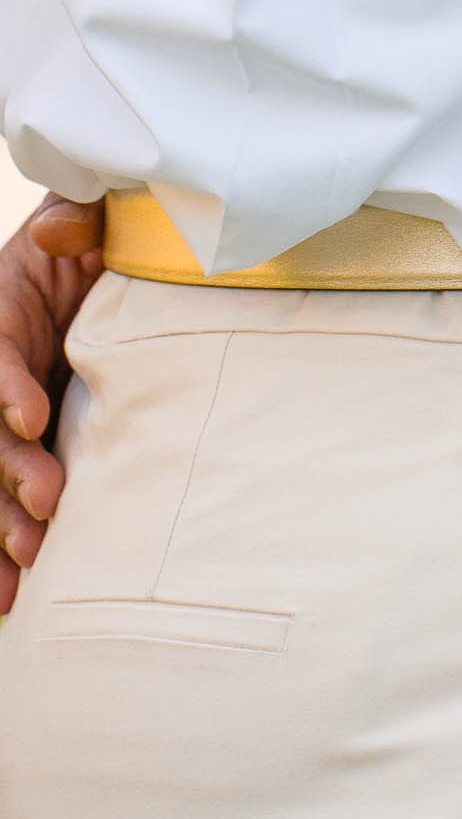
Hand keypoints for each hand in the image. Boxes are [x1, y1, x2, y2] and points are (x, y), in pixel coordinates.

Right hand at [0, 194, 103, 610]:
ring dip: (0, 520)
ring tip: (29, 555)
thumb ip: (76, 218)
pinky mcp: (21, 453)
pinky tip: (8, 599)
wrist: (96, 275)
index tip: (33, 415)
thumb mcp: (81, 220)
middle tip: (45, 502)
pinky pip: (0, 504)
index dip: (7, 386)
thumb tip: (61, 232)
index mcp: (2, 314)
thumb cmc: (88, 245)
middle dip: (9, 468)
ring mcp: (4, 418)